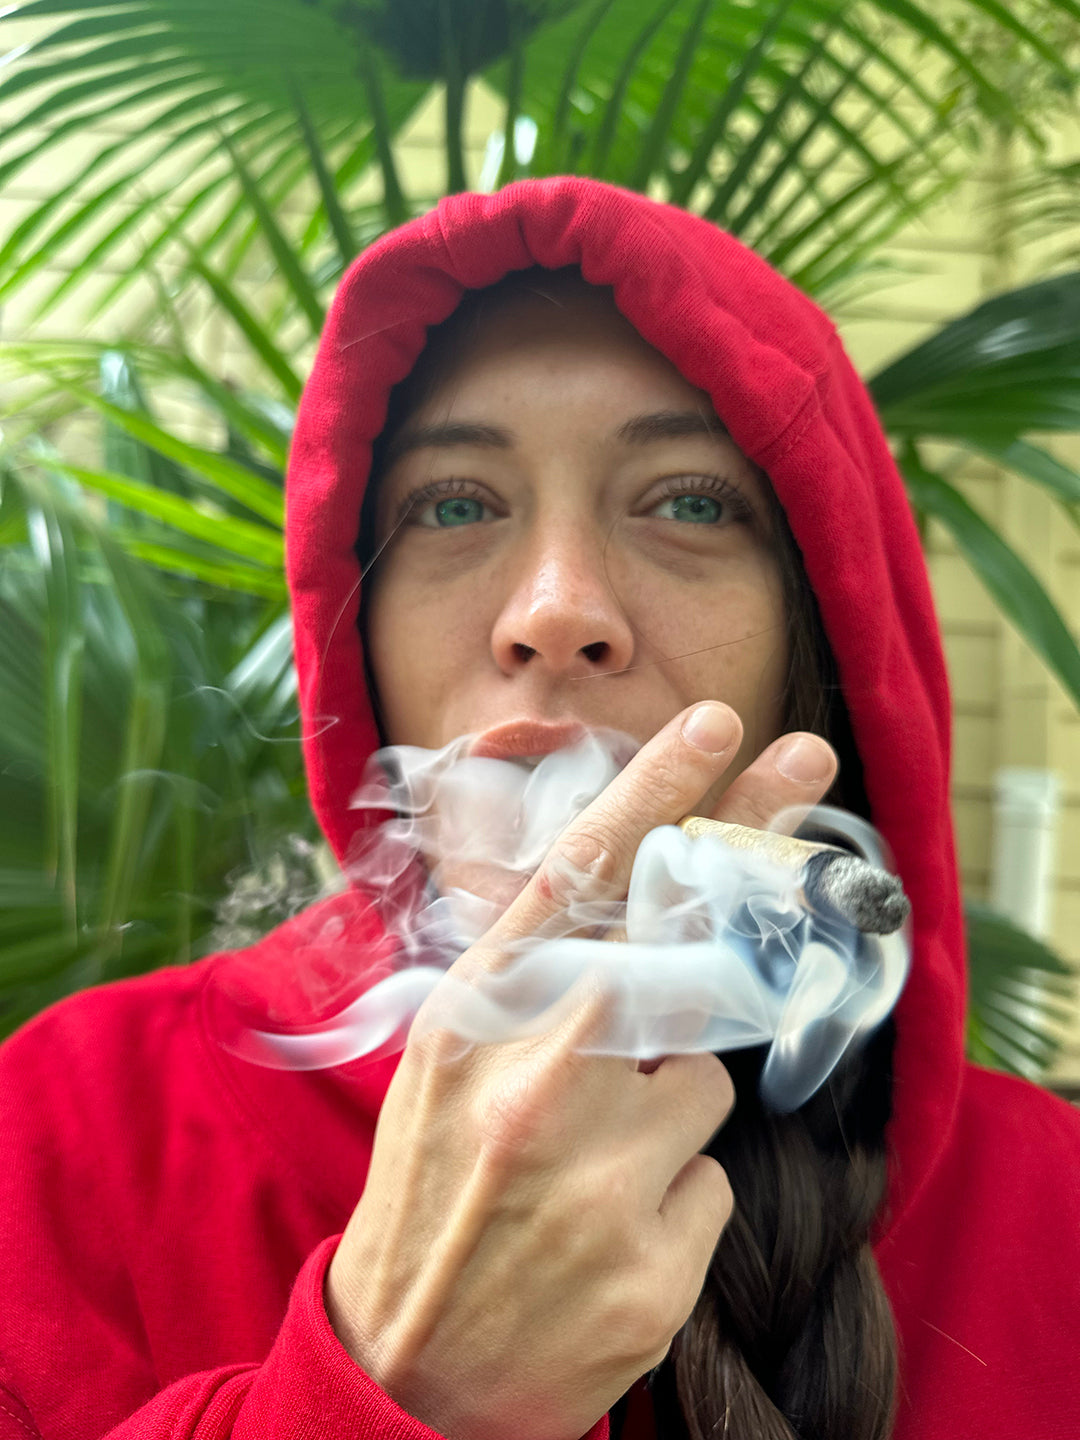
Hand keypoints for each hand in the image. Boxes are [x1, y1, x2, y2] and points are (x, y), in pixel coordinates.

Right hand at [326, 705, 836, 1439]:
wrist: (406, 1370)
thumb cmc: (434, 1191)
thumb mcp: (447, 1067)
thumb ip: (528, 994)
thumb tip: (634, 917)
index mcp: (472, 1020)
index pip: (574, 881)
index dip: (652, 792)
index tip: (716, 724)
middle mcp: (531, 1079)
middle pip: (681, 943)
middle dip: (748, 850)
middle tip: (804, 762)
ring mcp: (593, 1172)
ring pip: (707, 1080)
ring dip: (671, 1108)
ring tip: (596, 1164)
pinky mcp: (651, 1262)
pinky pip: (713, 1178)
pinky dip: (677, 1193)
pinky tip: (611, 1236)